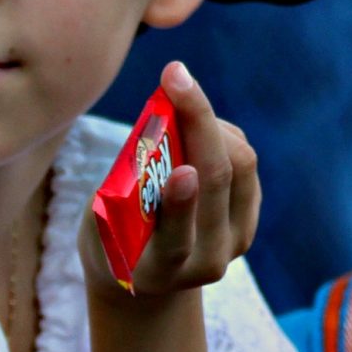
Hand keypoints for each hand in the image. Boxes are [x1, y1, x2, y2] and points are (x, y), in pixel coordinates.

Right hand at [82, 61, 261, 300]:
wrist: (149, 274)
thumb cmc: (114, 237)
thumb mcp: (102, 221)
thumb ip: (123, 188)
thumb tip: (158, 126)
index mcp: (160, 271)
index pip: (176, 240)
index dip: (181, 205)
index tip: (181, 171)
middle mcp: (207, 261)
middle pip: (217, 185)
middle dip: (198, 123)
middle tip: (175, 76)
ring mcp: (236, 241)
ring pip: (240, 166)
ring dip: (210, 122)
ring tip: (180, 100)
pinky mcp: (250, 218)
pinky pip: (246, 163)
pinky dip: (221, 133)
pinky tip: (196, 125)